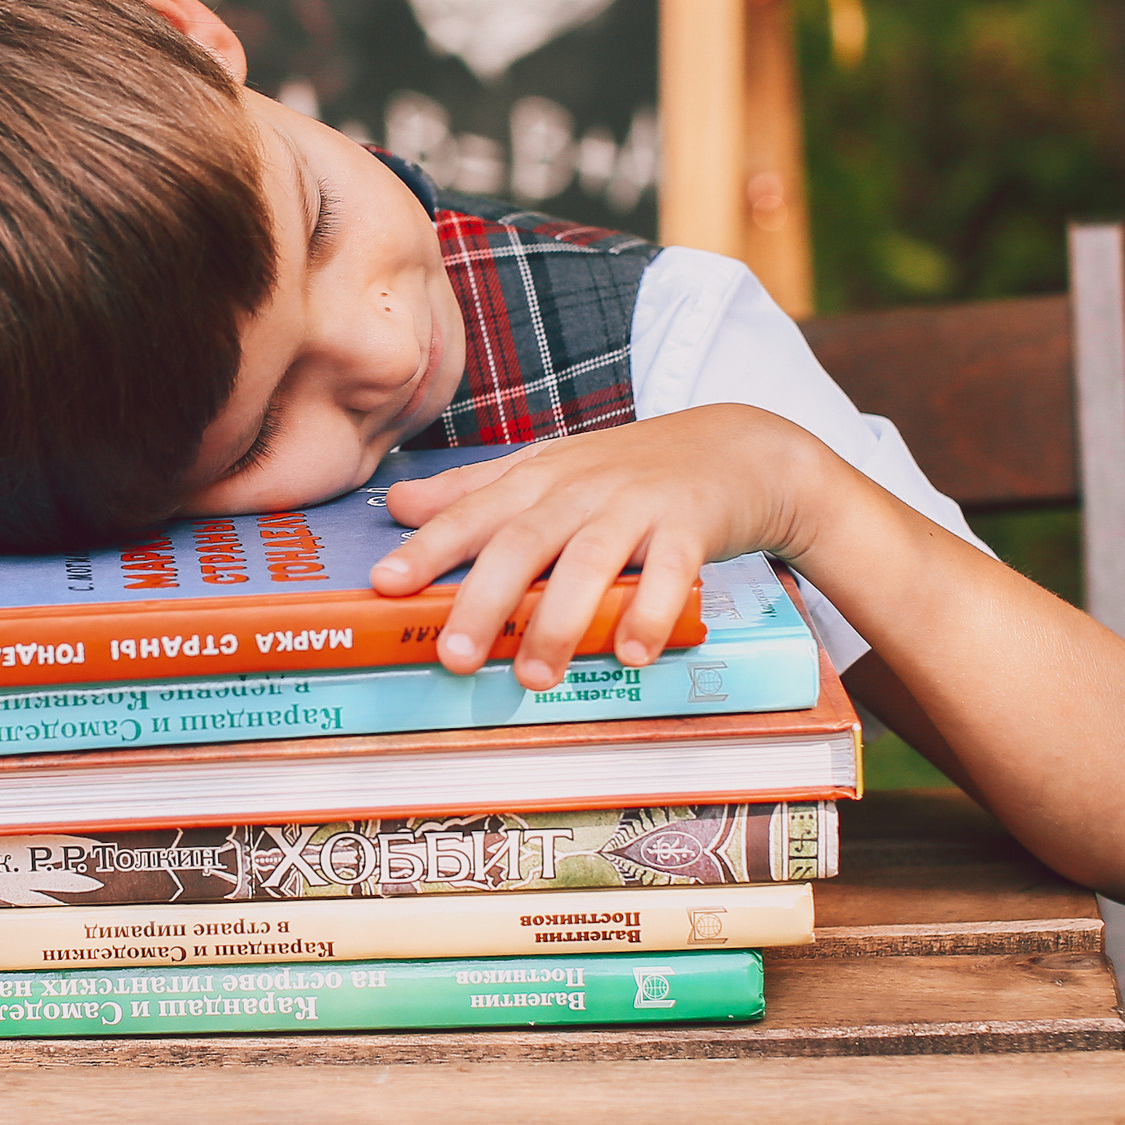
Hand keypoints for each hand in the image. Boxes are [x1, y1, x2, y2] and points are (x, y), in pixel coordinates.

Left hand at [368, 404, 825, 685]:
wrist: (739, 449)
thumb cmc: (628, 471)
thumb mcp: (548, 469)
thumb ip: (474, 491)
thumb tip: (396, 503)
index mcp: (537, 478)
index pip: (472, 513)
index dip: (427, 548)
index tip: (385, 585)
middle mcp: (580, 489)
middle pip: (522, 543)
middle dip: (484, 601)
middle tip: (455, 658)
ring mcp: (637, 504)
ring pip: (590, 561)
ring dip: (561, 621)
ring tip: (536, 676)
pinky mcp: (692, 524)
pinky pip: (671, 571)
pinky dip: (652, 612)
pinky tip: (633, 654)